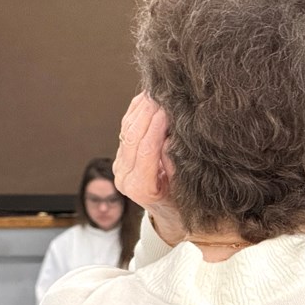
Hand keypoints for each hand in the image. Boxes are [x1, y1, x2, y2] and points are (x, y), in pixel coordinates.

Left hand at [113, 93, 184, 243]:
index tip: (168, 109)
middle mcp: (124, 176)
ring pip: (126, 129)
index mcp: (140, 187)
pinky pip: (125, 127)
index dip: (156, 127)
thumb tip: (170, 136)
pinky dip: (136, 110)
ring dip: (141, 107)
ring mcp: (120, 165)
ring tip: (157, 90)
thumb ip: (175, 163)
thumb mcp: (184, 188)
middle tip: (163, 93)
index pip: (146, 150)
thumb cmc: (182, 203)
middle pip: (132, 136)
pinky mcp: (121, 155)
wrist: (169, 214)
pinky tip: (147, 96)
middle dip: (148, 112)